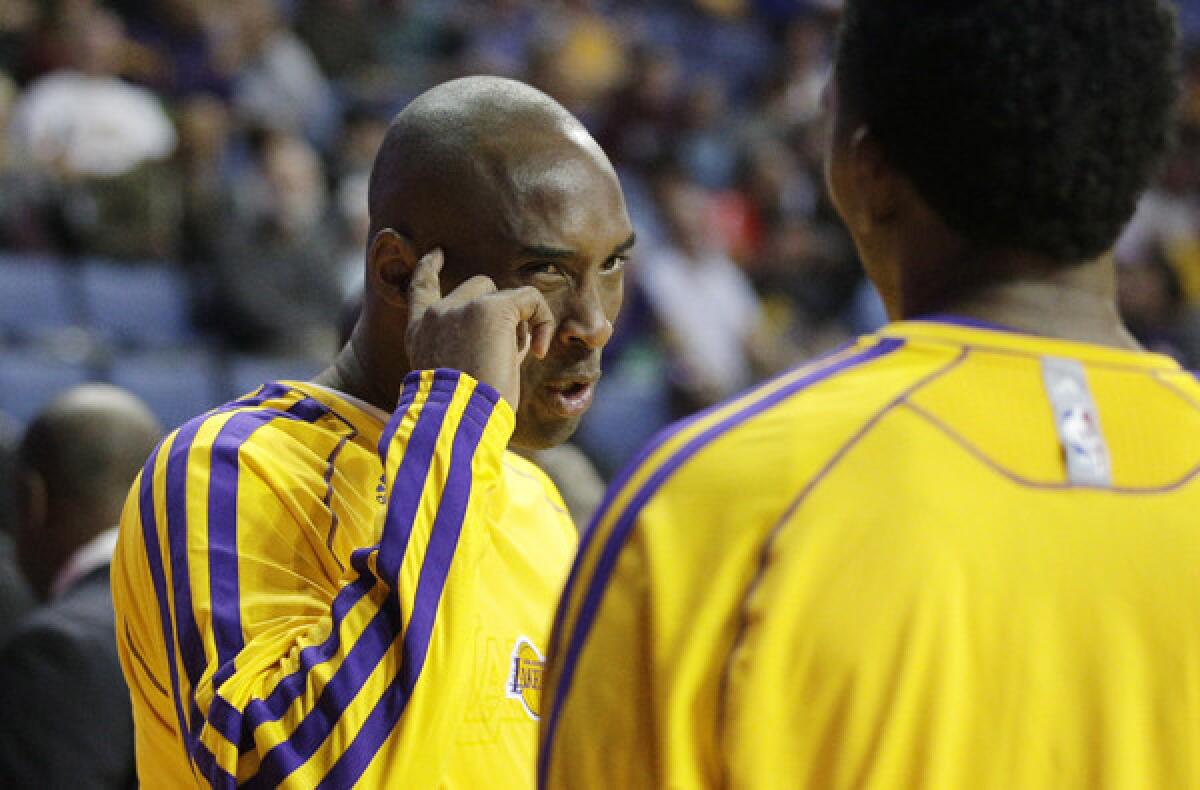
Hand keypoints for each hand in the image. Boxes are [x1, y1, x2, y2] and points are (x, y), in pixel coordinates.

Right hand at [405, 248, 554, 409]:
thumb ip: (465, 351)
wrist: (458, 422)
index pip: (420, 288)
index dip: (429, 267)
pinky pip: (530, 299)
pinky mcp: (491, 309)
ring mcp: (462, 307)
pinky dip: (542, 321)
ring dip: (519, 326)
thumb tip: (509, 336)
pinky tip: (537, 352)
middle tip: (507, 355)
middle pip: (478, 287)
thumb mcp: (451, 380)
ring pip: (505, 295)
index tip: (438, 254)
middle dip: (500, 313)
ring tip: (514, 362)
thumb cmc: (460, 416)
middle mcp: (435, 315)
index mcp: (419, 333)